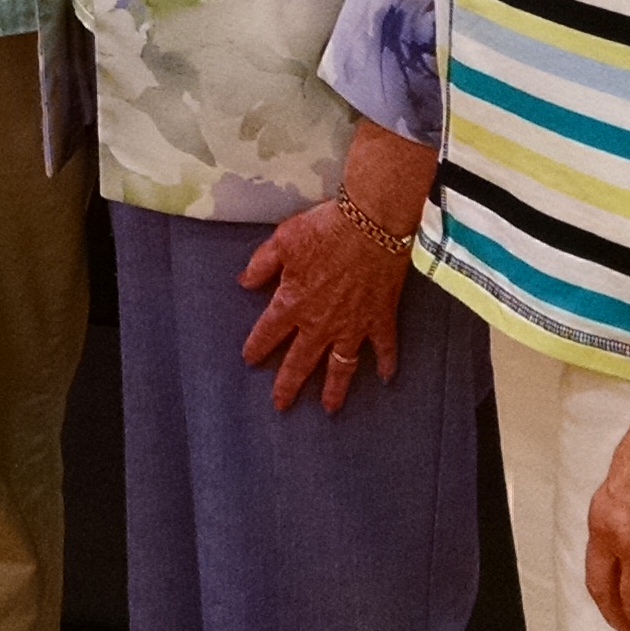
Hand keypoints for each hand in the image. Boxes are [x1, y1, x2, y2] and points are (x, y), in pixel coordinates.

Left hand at [237, 125, 436, 414]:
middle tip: (281, 404)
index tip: (250, 359)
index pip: (268, 333)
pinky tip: (385, 379)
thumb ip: (261, 264)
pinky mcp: (380, 319)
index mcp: (292, 303)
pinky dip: (386, 364)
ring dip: (334, 389)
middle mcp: (320, 323)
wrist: (371, 223)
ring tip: (329, 407)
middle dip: (288, 385)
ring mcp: (352, 325)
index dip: (257, 347)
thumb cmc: (325, 228)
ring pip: (341, 366)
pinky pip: (384, 348)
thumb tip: (243, 282)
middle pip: (301, 361)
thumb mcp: (282, 240)